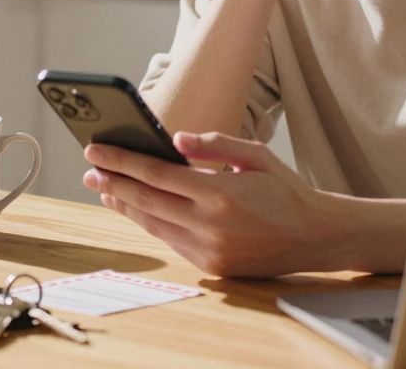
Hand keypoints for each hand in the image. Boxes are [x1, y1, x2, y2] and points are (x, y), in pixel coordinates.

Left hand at [82, 131, 335, 276]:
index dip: (120, 161)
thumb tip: (175, 139)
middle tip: (90, 172)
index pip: (155, 173)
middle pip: (145, 201)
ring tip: (107, 191)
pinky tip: (140, 210)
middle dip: (112, 184)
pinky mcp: (212, 266)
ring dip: (126, 206)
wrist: (316, 236)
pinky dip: (151, 223)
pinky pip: (171, 241)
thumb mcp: (256, 155)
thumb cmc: (286, 189)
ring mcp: (209, 250)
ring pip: (153, 224)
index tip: (96, 151)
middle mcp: (209, 225)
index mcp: (219, 192)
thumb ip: (214, 144)